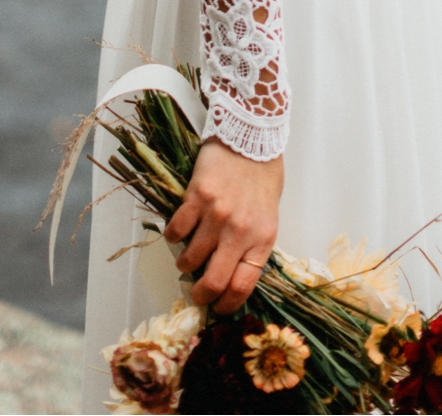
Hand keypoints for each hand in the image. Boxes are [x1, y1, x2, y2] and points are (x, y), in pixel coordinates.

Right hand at [164, 137, 284, 313]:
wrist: (252, 136)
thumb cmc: (264, 176)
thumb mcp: (268, 216)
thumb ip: (253, 244)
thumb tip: (232, 274)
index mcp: (262, 239)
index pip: (242, 287)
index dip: (225, 304)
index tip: (216, 306)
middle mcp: (240, 232)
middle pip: (213, 282)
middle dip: (200, 295)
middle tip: (195, 292)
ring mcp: (217, 215)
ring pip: (190, 258)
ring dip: (184, 263)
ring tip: (187, 256)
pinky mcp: (197, 198)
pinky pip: (176, 231)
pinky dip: (173, 236)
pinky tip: (178, 232)